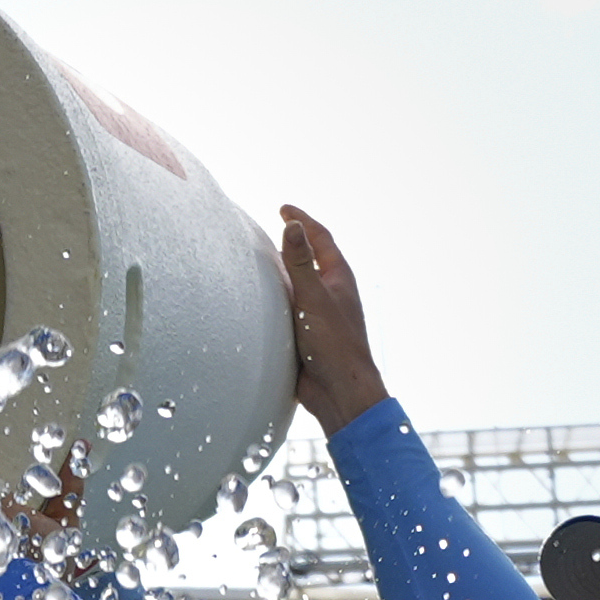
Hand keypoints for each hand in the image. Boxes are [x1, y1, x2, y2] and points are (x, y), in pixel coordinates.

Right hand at [277, 206, 390, 435]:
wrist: (339, 390)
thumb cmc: (333, 345)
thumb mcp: (312, 298)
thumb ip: (300, 262)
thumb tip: (293, 226)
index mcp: (338, 278)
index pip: (320, 238)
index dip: (302, 221)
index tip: (283, 209)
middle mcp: (330, 292)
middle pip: (310, 259)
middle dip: (293, 243)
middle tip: (272, 231)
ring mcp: (319, 313)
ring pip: (299, 285)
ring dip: (282, 272)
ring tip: (261, 262)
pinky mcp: (308, 334)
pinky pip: (290, 309)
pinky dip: (276, 299)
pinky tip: (260, 303)